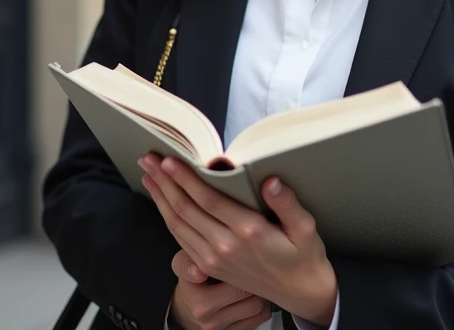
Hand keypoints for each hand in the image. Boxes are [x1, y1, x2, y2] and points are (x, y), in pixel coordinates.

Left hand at [140, 154, 336, 325]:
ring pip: (178, 224)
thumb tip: (270, 181)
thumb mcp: (306, 227)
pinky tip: (162, 202)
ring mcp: (214, 259)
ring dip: (160, 198)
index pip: (208, 200)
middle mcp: (225, 246)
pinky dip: (167, 217)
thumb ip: (287, 203)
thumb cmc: (303, 255)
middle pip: (185, 209)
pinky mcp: (210, 266)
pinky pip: (181, 239)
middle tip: (148, 159)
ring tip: (147, 175)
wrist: (299, 293)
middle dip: (164, 182)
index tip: (169, 160)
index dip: (185, 179)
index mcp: (248, 232)